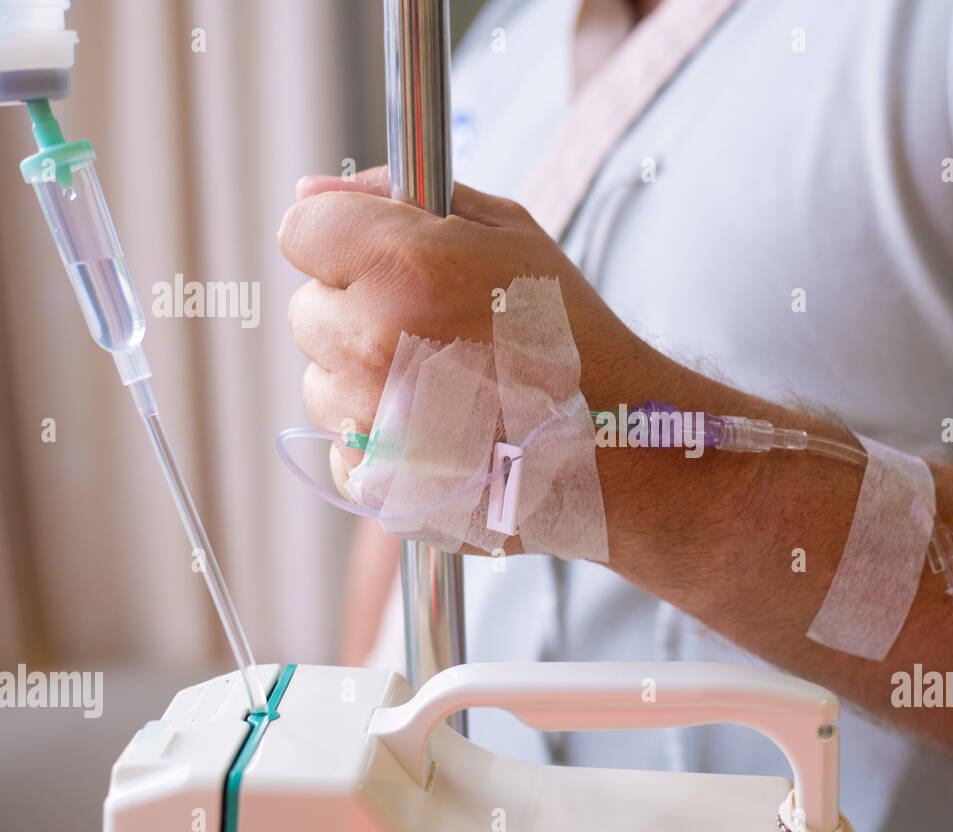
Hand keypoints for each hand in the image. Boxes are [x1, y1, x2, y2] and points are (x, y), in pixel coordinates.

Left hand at [278, 165, 651, 492]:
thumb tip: (309, 193)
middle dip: (358, 309)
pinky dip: (376, 437)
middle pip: (309, 308)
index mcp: (401, 265)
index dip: (344, 241)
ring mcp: (368, 416)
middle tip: (435, 328)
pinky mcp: (373, 479)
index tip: (385, 260)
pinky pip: (339, 442)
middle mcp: (371, 339)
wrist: (614, 440)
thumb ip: (400, 197)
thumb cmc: (568, 332)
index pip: (301, 230)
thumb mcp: (508, 231)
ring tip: (446, 383)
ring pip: (321, 378)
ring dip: (363, 376)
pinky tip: (439, 428)